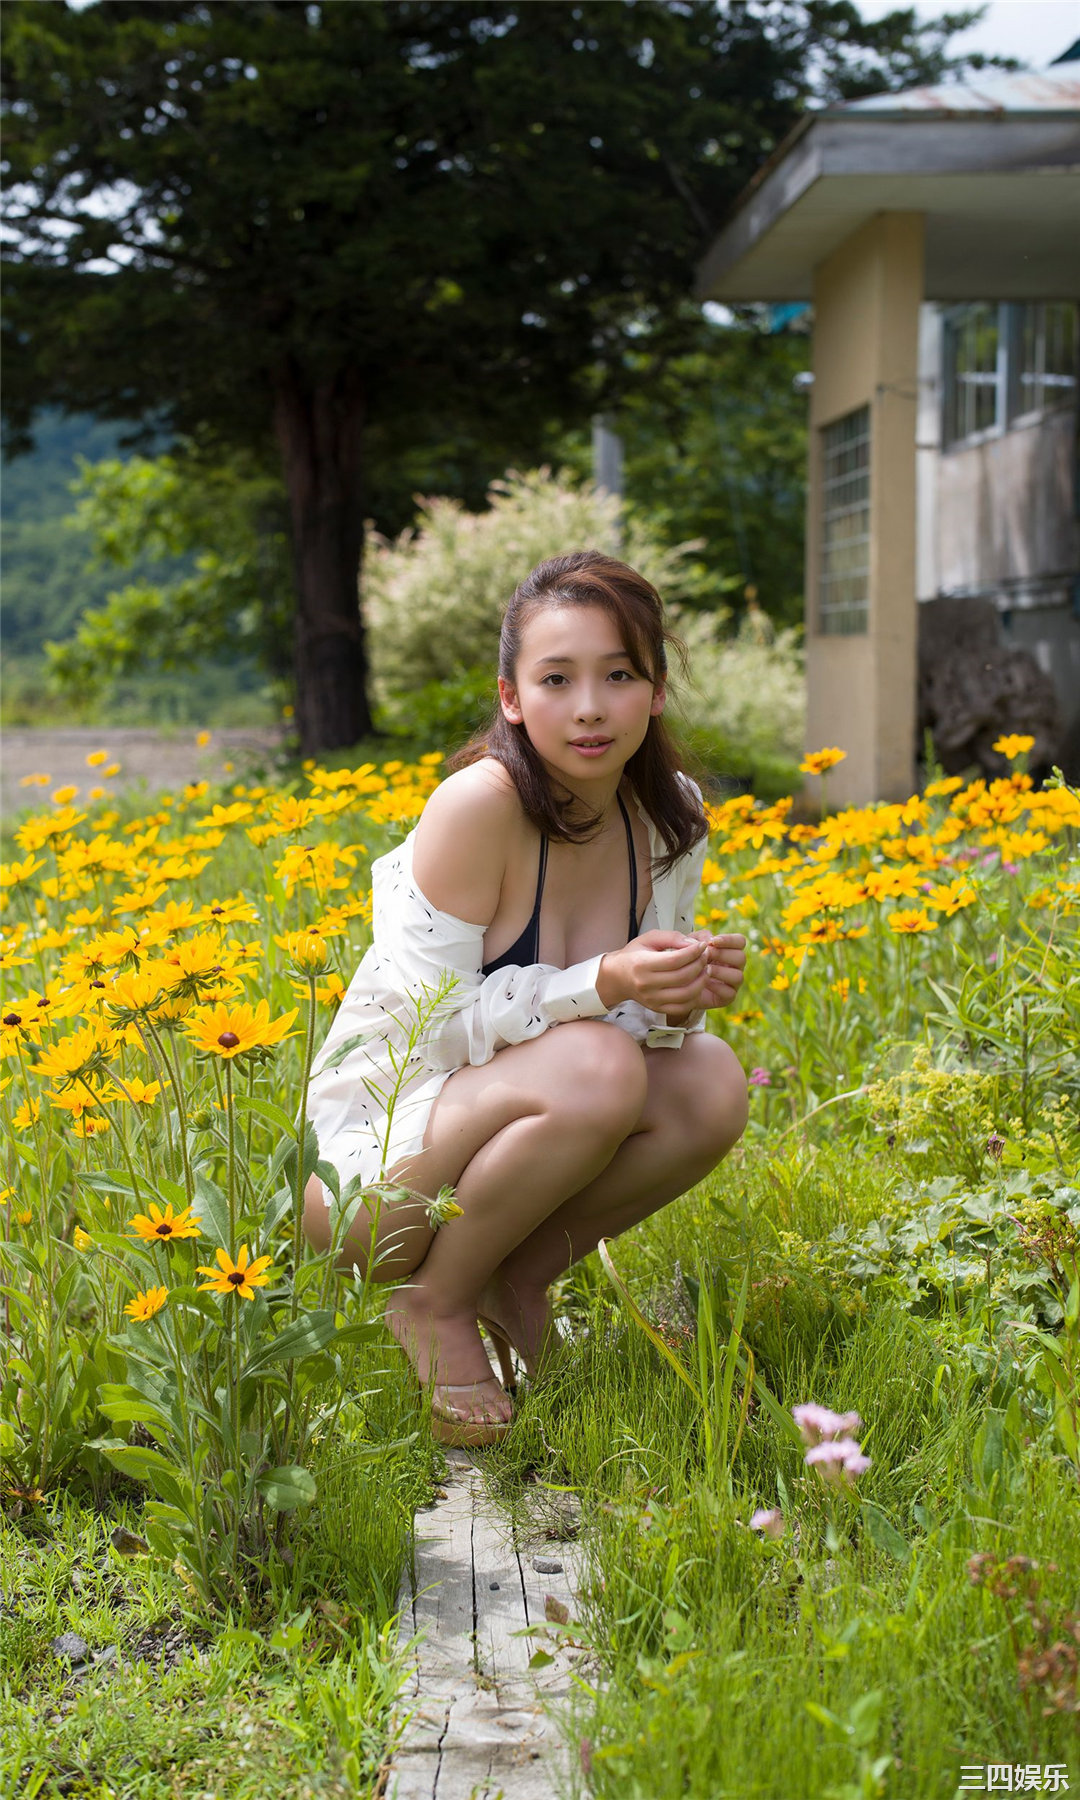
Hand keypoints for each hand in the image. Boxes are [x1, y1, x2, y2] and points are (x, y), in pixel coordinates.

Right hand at [596, 929, 712, 1011]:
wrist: (617, 977)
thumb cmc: (635, 954)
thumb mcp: (648, 938)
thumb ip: (671, 937)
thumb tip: (693, 944)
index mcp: (642, 965)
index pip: (675, 960)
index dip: (693, 952)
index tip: (702, 945)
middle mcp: (646, 985)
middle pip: (682, 977)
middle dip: (700, 964)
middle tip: (706, 955)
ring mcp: (652, 1000)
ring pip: (686, 994)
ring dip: (702, 981)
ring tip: (706, 969)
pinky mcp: (658, 1009)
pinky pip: (683, 1007)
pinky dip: (695, 996)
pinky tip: (698, 984)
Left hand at [691, 930, 745, 1010]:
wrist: (678, 984)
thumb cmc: (686, 960)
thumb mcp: (690, 944)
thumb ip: (700, 938)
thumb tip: (709, 940)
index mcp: (730, 950)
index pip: (740, 941)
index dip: (730, 940)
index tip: (713, 941)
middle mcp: (734, 966)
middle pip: (741, 957)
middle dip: (723, 954)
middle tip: (706, 954)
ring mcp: (732, 983)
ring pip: (738, 976)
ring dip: (720, 971)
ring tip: (705, 969)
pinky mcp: (727, 998)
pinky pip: (730, 993)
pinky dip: (717, 987)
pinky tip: (703, 982)